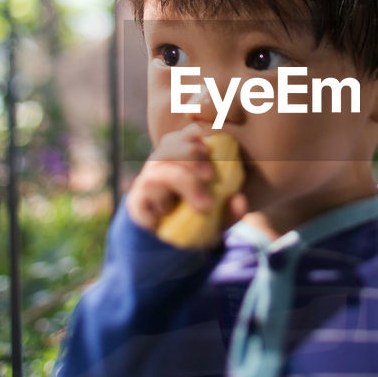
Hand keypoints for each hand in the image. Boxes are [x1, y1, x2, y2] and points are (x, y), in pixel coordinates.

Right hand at [126, 123, 246, 240]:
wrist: (173, 241)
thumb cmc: (199, 217)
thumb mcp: (221, 215)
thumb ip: (231, 209)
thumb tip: (240, 201)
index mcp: (183, 157)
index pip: (185, 135)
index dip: (194, 135)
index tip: (209, 147)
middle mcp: (163, 164)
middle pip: (169, 146)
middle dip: (190, 155)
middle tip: (209, 176)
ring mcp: (148, 182)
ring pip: (157, 170)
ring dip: (181, 181)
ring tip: (205, 205)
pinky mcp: (137, 202)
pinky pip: (142, 197)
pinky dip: (159, 204)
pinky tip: (170, 214)